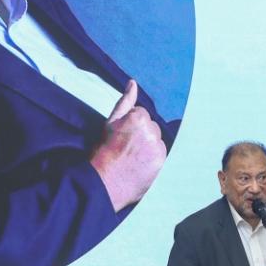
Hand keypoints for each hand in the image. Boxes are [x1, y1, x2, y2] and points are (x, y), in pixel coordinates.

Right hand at [90, 80, 166, 211]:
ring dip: (149, 146)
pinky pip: (161, 154)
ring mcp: (158, 147)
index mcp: (138, 118)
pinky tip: (141, 165)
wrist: (104, 183)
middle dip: (142, 135)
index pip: (142, 115)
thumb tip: (132, 83)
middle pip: (152, 127)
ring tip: (134, 158)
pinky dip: (153, 158)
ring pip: (157, 141)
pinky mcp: (162, 162)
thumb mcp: (110, 123)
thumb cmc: (103, 152)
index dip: (130, 127)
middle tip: (127, 149)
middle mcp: (151, 131)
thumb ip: (125, 102)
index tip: (122, 138)